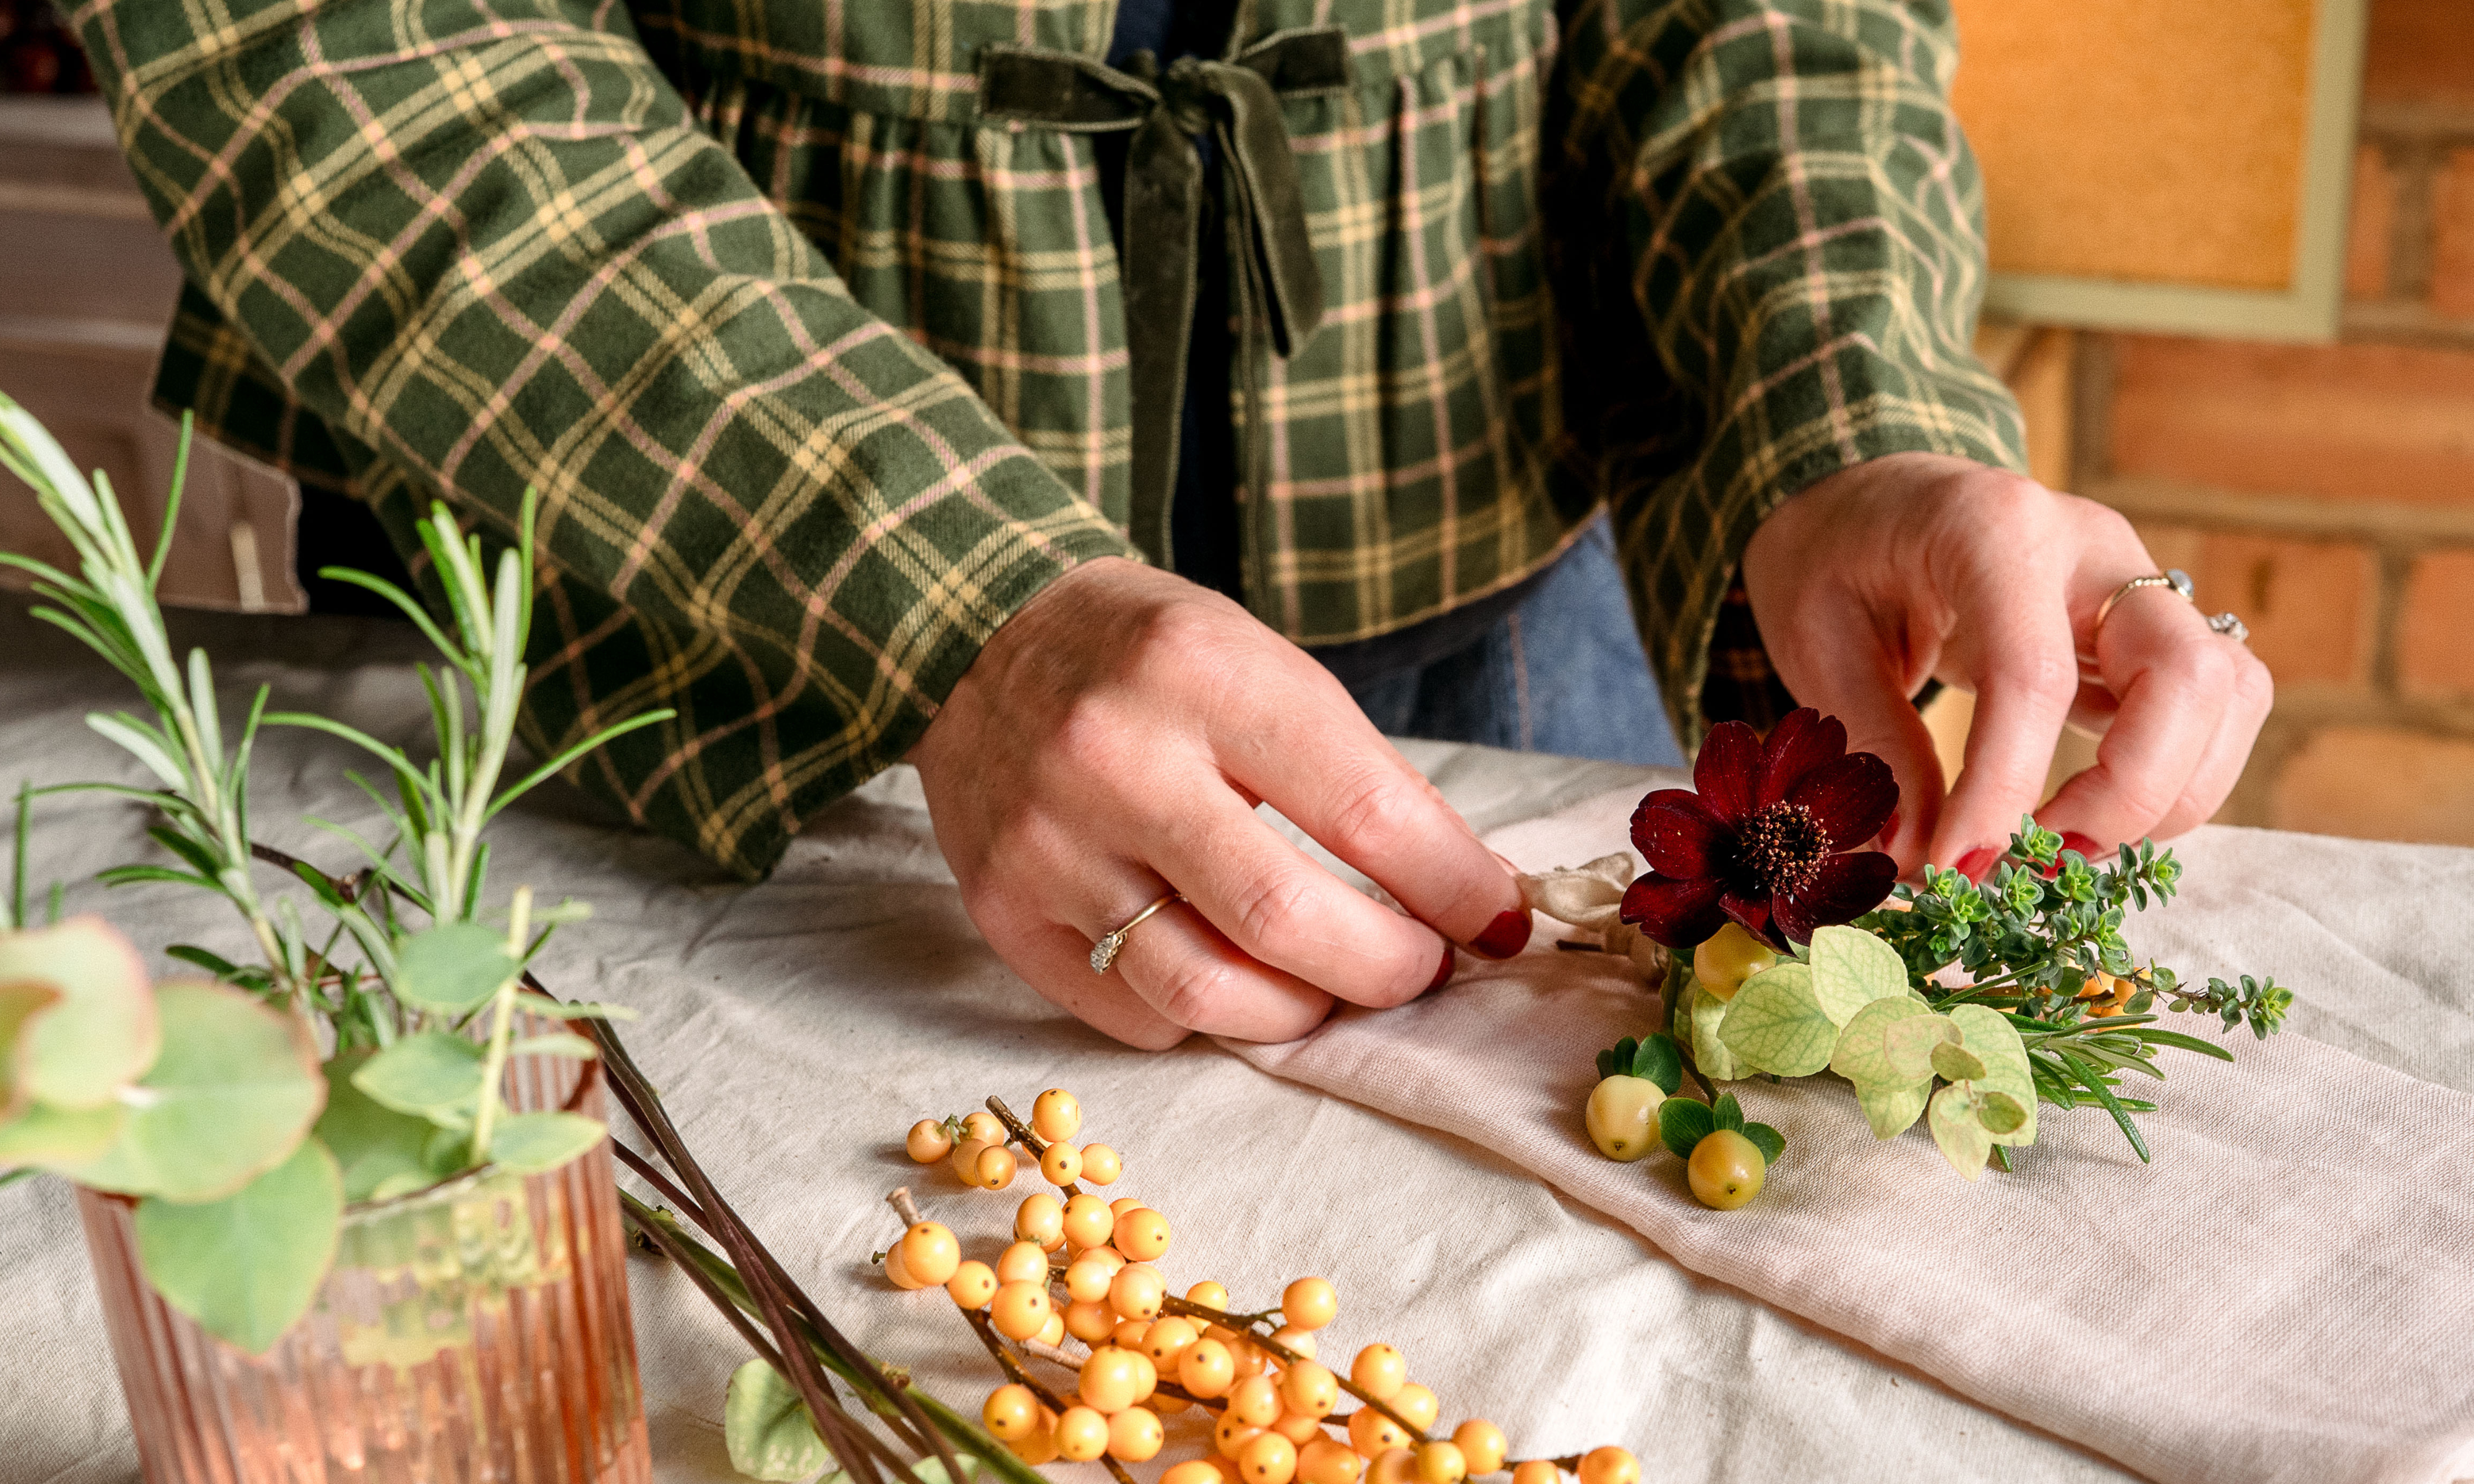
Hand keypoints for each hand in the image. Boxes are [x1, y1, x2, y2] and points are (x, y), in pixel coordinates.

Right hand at [907, 558, 1529, 1048]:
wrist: (978, 637)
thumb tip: (1471, 900)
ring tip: (1327, 984)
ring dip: (1300, 1010)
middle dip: (1386, 969)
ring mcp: (1049, 844)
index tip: (1495, 922)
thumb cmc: (1151, 657)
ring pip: (1206, 992)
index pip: (1364, 812)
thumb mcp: (1267, 668)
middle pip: (1285, 920)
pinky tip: (1220, 967)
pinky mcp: (1003, 911)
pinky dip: (1201, 1013)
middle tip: (1419, 969)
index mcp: (1202, 675)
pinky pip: (1133, 1015)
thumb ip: (1361, 781)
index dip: (1452, 887)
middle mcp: (1116, 760)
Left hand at [1742, 454, 2271, 878]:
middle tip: (2038, 858)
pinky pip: (2215, 707)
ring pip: (2229, 694)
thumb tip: (1916, 862)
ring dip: (2168, 794)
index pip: (2033, 675)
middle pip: (2190, 676)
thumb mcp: (1816, 641)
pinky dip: (2173, 776)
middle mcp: (2092, 546)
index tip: (1956, 869)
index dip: (2003, 789)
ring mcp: (2137, 581)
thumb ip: (1874, 746)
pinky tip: (2088, 806)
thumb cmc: (1834, 557)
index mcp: (1993, 529)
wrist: (1866, 497)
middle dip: (2130, 794)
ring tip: (2061, 841)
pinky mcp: (2151, 626)